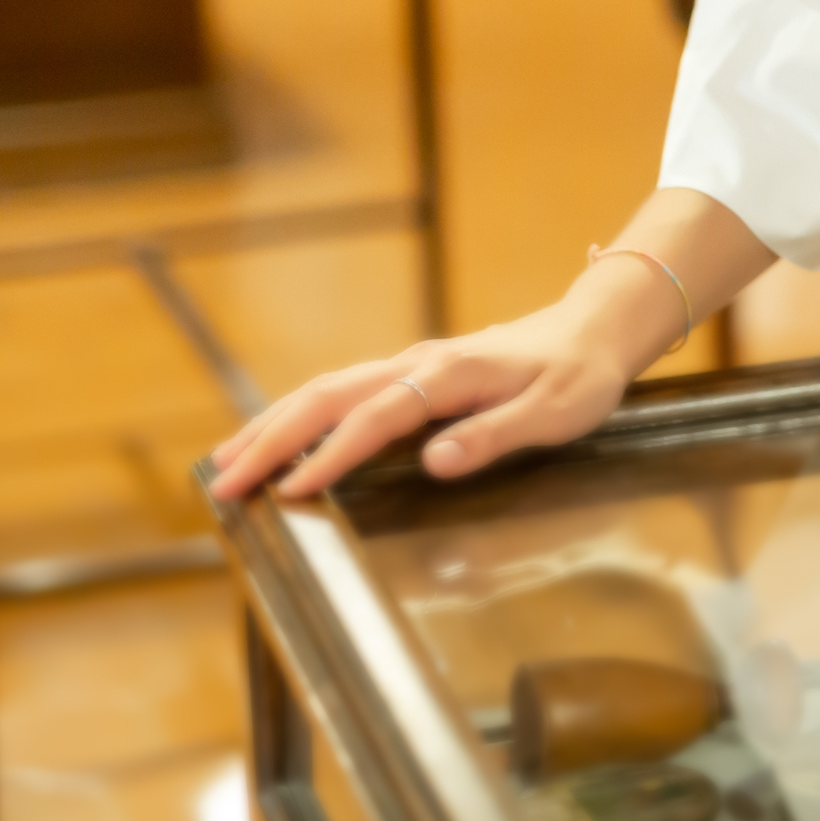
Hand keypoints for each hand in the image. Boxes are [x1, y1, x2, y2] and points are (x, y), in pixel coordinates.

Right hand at [205, 273, 670, 501]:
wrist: (594, 329)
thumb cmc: (580, 376)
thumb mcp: (556, 412)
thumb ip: (496, 436)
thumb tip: (434, 464)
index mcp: (450, 374)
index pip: (377, 417)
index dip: (332, 454)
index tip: (290, 491)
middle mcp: (419, 364)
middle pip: (329, 396)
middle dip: (273, 438)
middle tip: (224, 484)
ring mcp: (410, 365)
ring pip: (326, 389)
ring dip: (274, 423)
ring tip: (226, 463)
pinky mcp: (411, 374)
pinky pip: (343, 392)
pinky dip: (300, 415)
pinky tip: (277, 439)